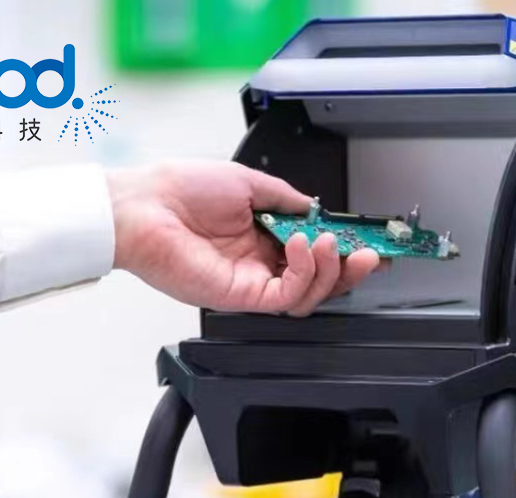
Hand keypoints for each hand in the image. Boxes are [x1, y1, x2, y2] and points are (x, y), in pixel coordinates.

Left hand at [107, 161, 379, 315]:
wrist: (145, 207)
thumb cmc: (180, 190)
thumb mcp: (246, 181)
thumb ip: (285, 198)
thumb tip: (313, 204)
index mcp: (263, 236)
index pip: (315, 253)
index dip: (345, 251)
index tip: (370, 243)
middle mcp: (261, 263)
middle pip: (319, 281)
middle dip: (349, 269)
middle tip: (368, 254)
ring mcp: (253, 282)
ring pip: (309, 295)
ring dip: (329, 270)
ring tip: (329, 242)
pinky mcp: (242, 297)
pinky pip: (287, 297)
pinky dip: (304, 274)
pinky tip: (302, 247)